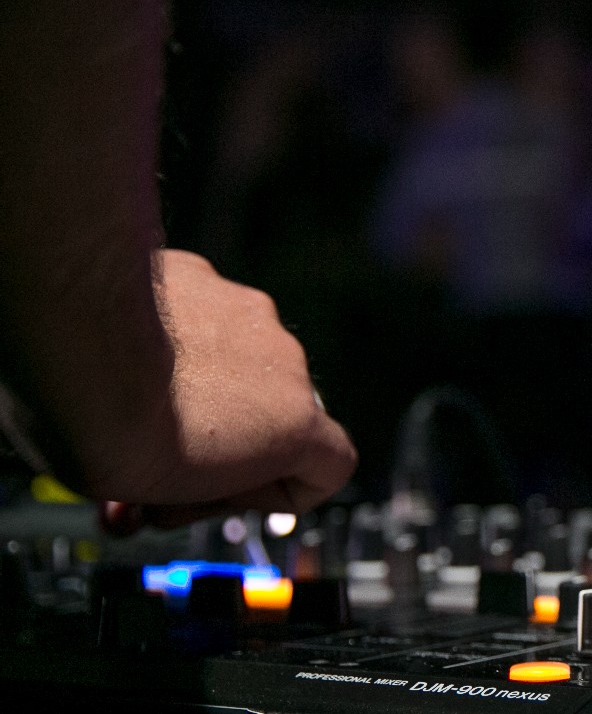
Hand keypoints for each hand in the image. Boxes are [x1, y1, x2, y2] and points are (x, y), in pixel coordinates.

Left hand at [98, 250, 355, 532]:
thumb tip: (186, 476)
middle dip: (220, 444)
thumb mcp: (176, 499)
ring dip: (197, 390)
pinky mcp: (201, 275)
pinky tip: (122, 359)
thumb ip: (208, 480)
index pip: (333, 464)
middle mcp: (284, 362)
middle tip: (160, 474)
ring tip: (133, 412)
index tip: (233, 500)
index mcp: (294, 426)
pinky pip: (198, 317)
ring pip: (235, 361)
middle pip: (271, 413)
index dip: (282, 491)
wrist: (74, 351)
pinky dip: (168, 341)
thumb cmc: (118, 432)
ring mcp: (245, 312)